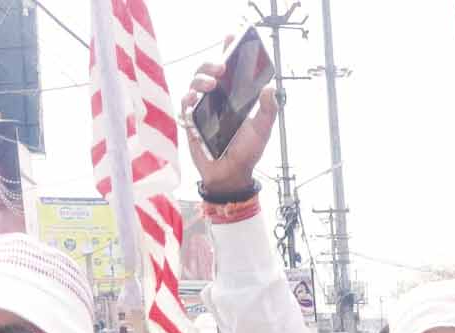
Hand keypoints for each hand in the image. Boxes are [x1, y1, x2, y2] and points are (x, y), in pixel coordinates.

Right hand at [178, 56, 277, 194]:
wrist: (232, 174)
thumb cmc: (247, 152)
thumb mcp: (263, 130)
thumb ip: (268, 110)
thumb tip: (270, 88)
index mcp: (233, 97)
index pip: (228, 70)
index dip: (227, 51)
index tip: (230, 36)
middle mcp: (216, 100)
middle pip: (207, 72)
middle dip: (211, 65)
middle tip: (221, 68)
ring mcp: (202, 109)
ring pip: (194, 84)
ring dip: (200, 79)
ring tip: (211, 85)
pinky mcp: (191, 122)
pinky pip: (185, 106)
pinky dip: (188, 99)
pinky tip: (194, 100)